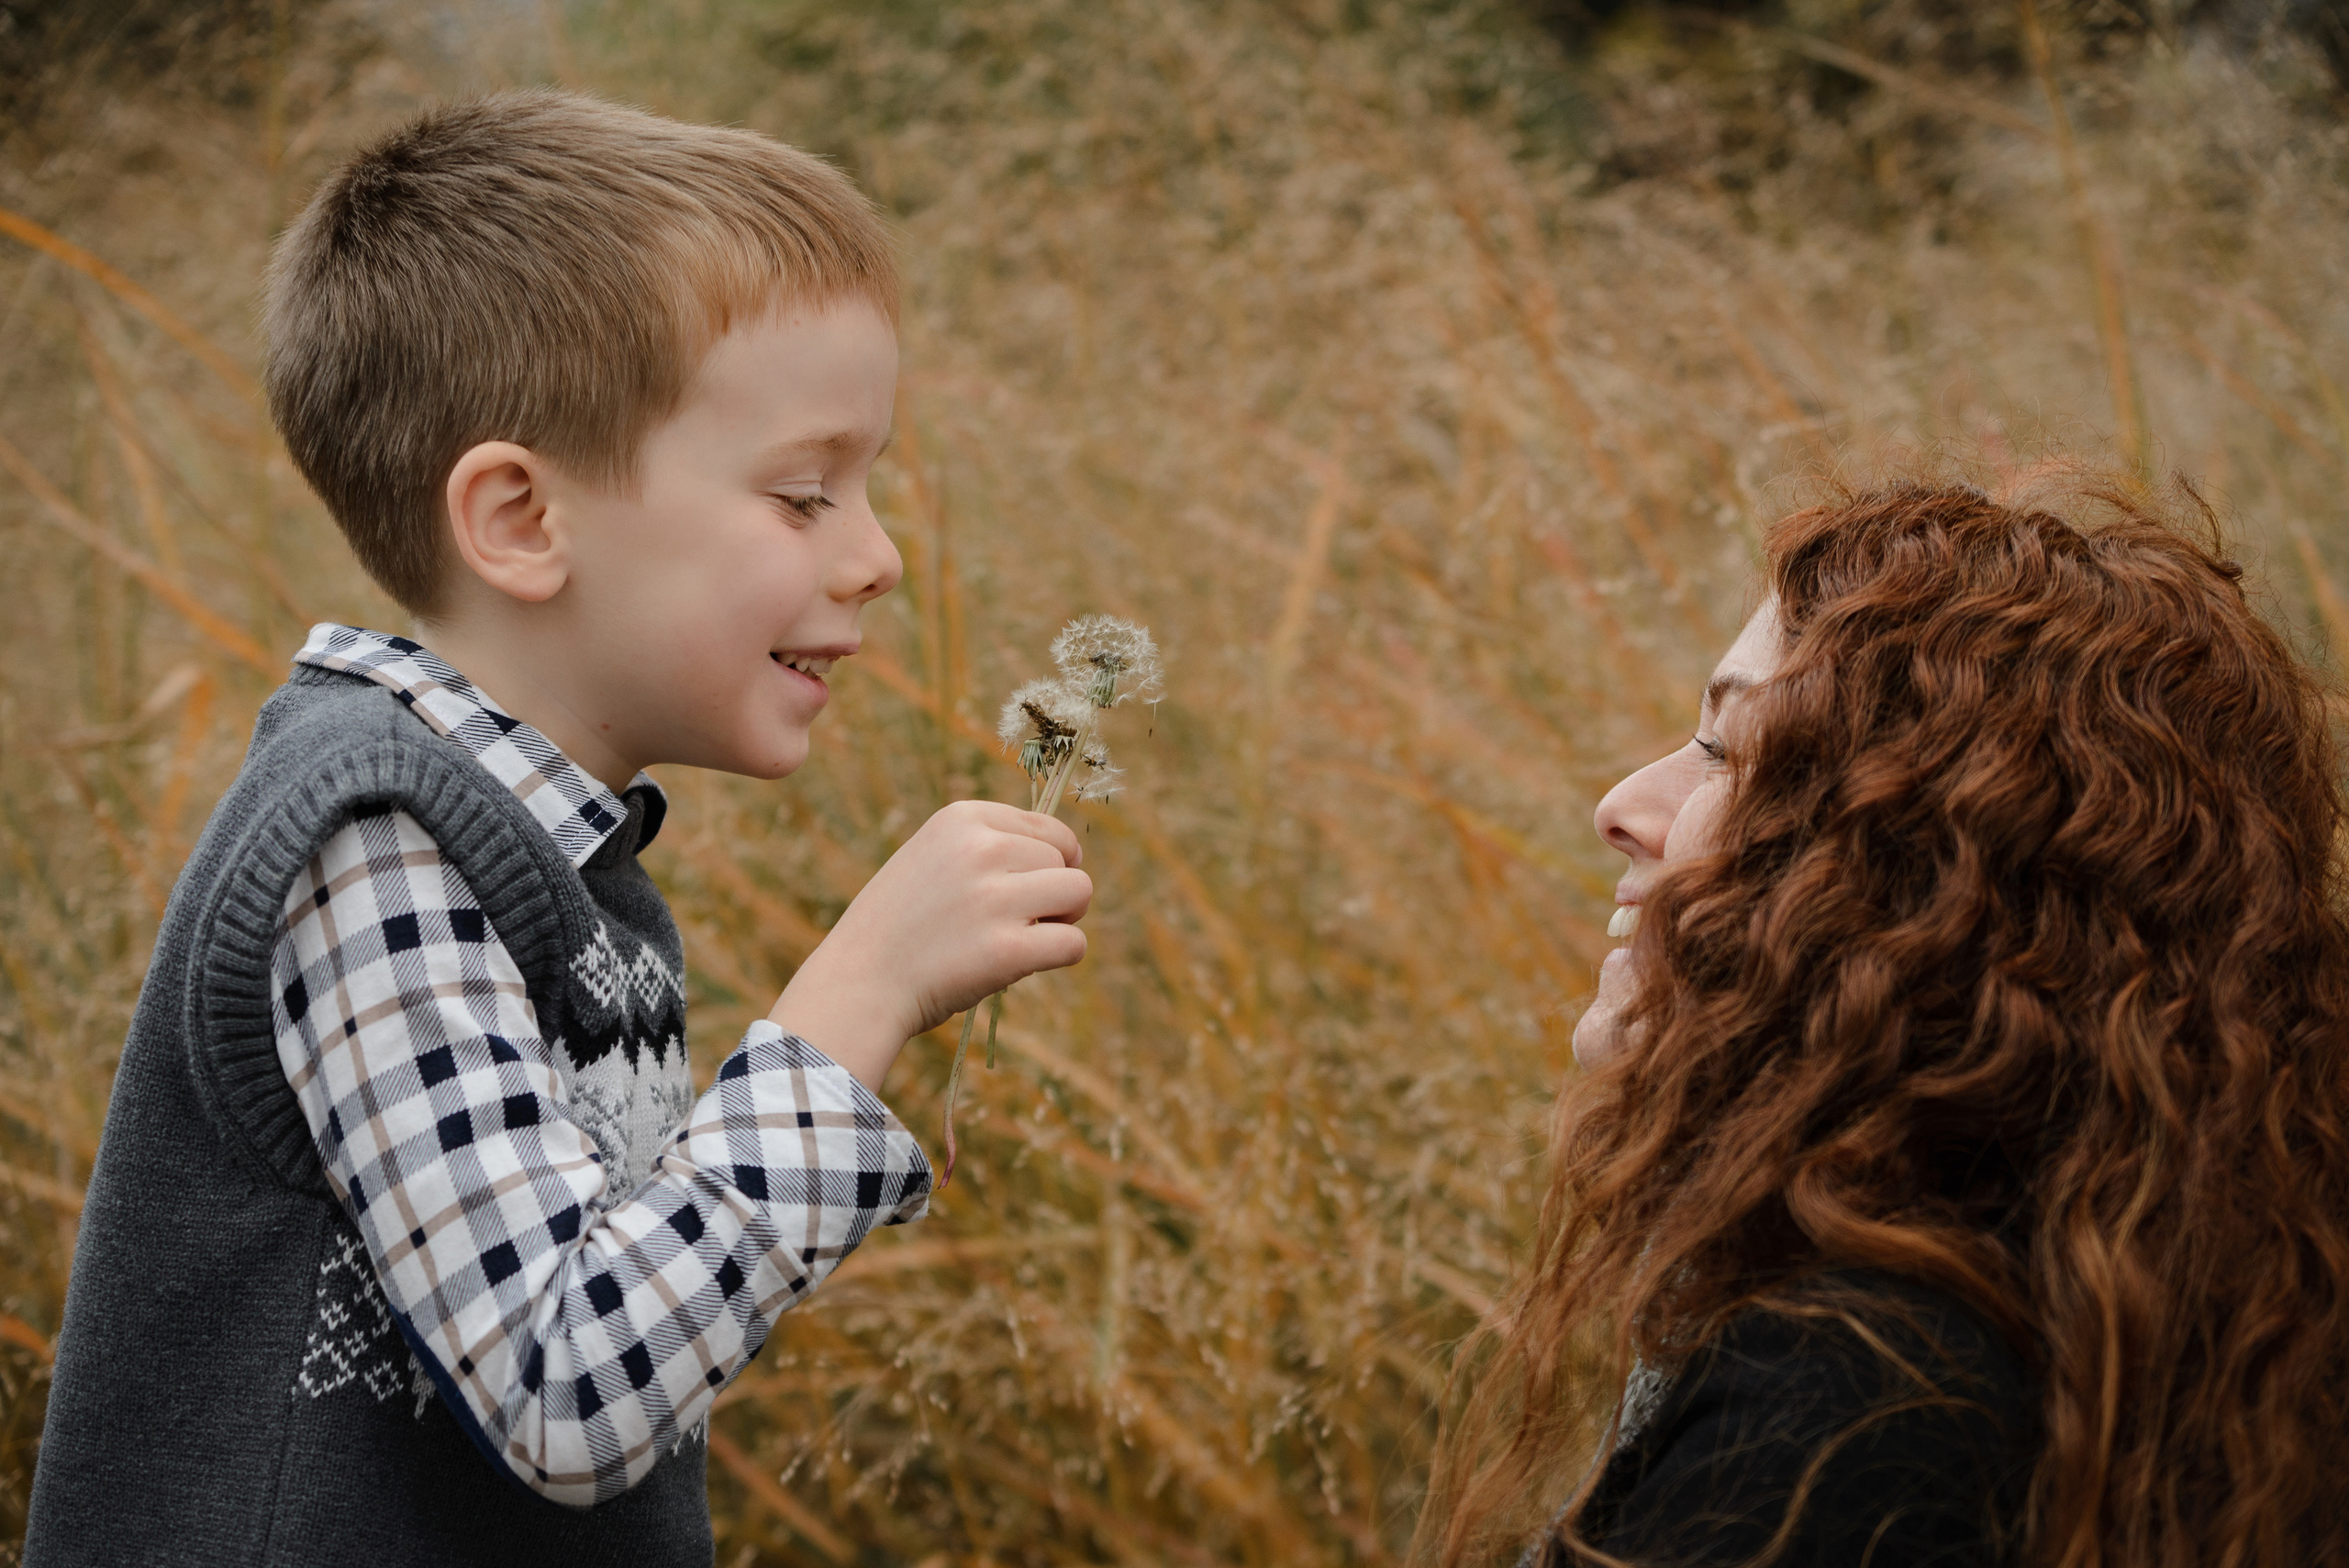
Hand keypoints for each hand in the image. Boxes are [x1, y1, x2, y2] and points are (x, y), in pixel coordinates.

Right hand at [767, 800, 1091, 1092]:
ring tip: (1023, 937)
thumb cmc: (900, 926)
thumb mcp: (932, 857)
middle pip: (1066, 861)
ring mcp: (994, 898)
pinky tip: (1025, 963)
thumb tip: (1072, 852)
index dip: (1047, 862)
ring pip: (1079, 892)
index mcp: (962, 818)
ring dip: (1063, 920)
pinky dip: (1061, 956)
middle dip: (1051, 893)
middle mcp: (981, 848)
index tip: (1020, 888)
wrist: (857, 984)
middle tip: (1010, 922)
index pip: (1049, 829)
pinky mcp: (1007, 949)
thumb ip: (989, 846)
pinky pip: (1074, 943)